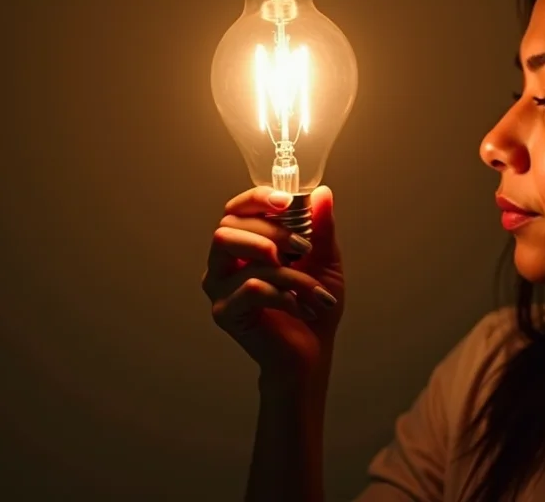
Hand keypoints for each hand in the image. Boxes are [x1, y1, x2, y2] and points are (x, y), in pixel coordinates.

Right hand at [201, 185, 343, 382]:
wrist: (313, 352)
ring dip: (284, 268)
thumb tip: (323, 192)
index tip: (286, 201)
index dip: (258, 198)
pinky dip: (285, 295)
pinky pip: (251, 288)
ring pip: (239, 254)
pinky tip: (303, 307)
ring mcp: (219, 287)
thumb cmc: (313, 303)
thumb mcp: (325, 258)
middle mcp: (223, 262)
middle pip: (230, 227)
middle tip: (305, 250)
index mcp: (244, 243)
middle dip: (274, 233)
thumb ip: (320, 226)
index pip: (236, 208)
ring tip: (310, 287)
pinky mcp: (225, 313)